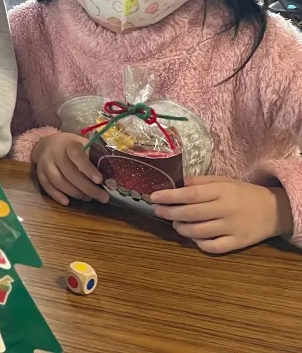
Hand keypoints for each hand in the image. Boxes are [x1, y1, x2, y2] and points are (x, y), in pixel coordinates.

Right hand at [31, 132, 108, 205]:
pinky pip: (46, 186)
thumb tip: (111, 176)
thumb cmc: (72, 146)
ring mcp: (45, 163)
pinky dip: (56, 195)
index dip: (88, 168)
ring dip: (74, 193)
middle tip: (102, 198)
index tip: (100, 180)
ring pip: (58, 181)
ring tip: (87, 198)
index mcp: (68, 144)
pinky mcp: (39, 173)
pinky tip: (67, 202)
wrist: (48, 143)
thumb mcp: (83, 145)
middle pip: (69, 173)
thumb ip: (93, 157)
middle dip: (87, 188)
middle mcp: (54, 153)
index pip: (77, 155)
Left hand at [150, 176, 294, 253]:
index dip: (169, 196)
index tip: (154, 197)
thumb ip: (201, 181)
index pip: (190, 194)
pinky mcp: (238, 243)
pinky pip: (212, 247)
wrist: (274, 210)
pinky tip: (193, 236)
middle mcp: (225, 209)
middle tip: (158, 211)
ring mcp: (232, 228)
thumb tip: (178, 184)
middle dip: (169, 213)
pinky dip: (198, 243)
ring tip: (175, 223)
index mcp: (221, 191)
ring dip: (181, 228)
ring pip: (198, 232)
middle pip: (191, 213)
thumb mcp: (223, 181)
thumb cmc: (243, 193)